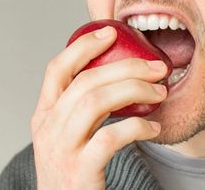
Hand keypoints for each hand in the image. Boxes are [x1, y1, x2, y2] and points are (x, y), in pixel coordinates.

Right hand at [31, 26, 167, 189]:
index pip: (56, 69)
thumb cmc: (71, 170)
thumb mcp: (66, 134)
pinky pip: (110, 137)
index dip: (82, 47)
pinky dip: (137, 127)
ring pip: (95, 102)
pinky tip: (153, 127)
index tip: (109, 34)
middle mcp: (48, 129)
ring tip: (159, 93)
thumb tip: (119, 79)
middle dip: (126, 68)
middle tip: (156, 68)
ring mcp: (62, 149)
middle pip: (85, 82)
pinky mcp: (80, 170)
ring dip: (134, 91)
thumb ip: (81, 108)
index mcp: (44, 115)